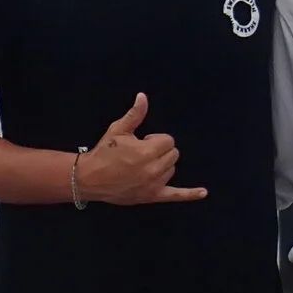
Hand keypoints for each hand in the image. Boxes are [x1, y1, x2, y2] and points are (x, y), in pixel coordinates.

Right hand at [78, 93, 208, 205]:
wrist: (89, 178)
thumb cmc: (104, 152)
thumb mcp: (119, 130)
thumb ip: (135, 114)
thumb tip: (143, 96)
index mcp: (147, 152)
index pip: (168, 141)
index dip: (155, 140)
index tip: (141, 142)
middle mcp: (154, 169)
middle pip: (173, 154)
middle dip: (160, 151)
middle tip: (140, 154)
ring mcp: (154, 184)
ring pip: (172, 169)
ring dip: (162, 165)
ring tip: (142, 166)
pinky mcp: (152, 196)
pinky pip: (175, 195)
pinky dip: (190, 194)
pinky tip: (203, 192)